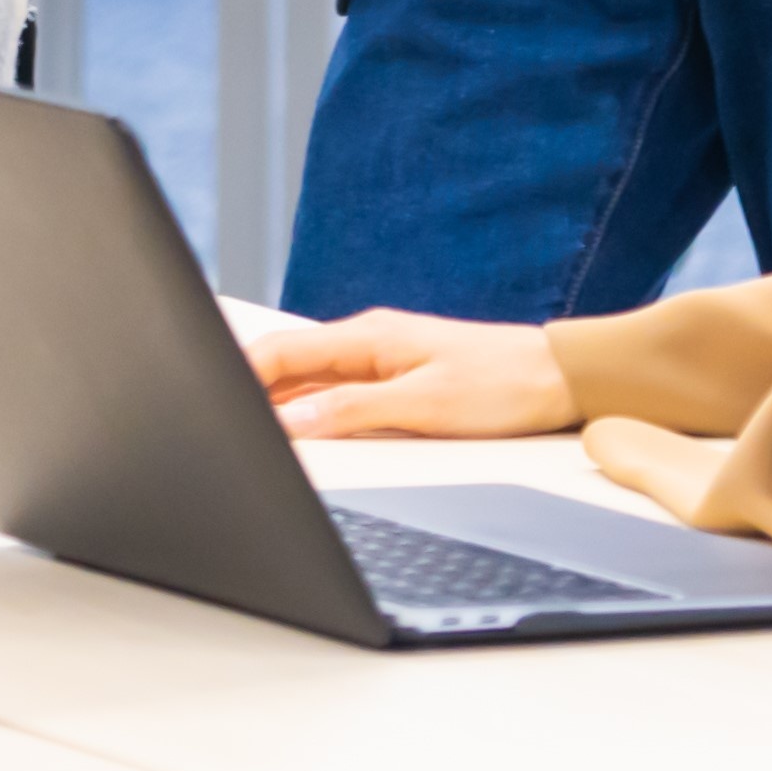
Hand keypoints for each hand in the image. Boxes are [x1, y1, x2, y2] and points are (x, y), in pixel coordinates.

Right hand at [250, 309, 580, 438]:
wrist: (560, 378)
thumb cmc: (504, 385)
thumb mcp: (423, 405)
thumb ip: (351, 410)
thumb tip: (292, 420)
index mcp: (366, 337)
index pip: (278, 353)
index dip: (237, 378)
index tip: (210, 405)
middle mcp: (366, 342)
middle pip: (285, 364)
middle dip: (247, 391)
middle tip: (218, 424)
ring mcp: (379, 358)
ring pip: (307, 379)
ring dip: (278, 404)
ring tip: (250, 433)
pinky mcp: (394, 377)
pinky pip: (335, 390)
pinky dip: (310, 410)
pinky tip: (304, 433)